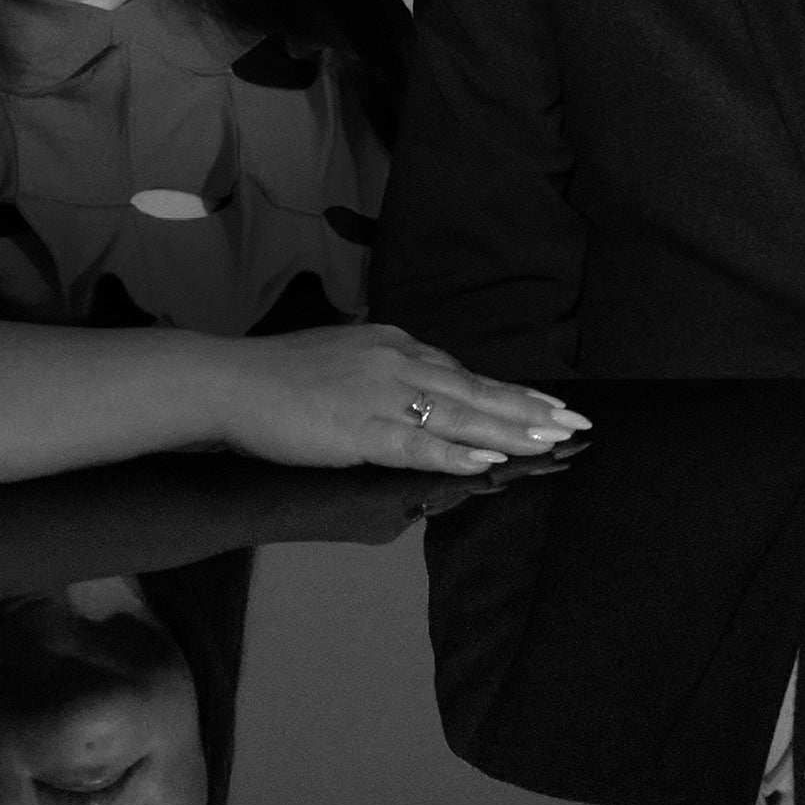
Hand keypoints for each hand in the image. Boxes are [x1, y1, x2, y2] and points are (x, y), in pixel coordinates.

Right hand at [213, 325, 589, 472]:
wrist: (229, 381)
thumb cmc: (275, 377)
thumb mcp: (340, 359)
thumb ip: (378, 376)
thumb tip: (410, 397)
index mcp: (390, 344)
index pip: (459, 371)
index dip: (505, 391)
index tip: (544, 404)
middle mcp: (395, 361)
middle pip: (475, 387)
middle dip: (528, 408)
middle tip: (574, 423)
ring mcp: (381, 394)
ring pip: (460, 413)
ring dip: (511, 429)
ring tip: (552, 441)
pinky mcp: (361, 428)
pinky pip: (419, 443)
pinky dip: (458, 452)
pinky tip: (490, 460)